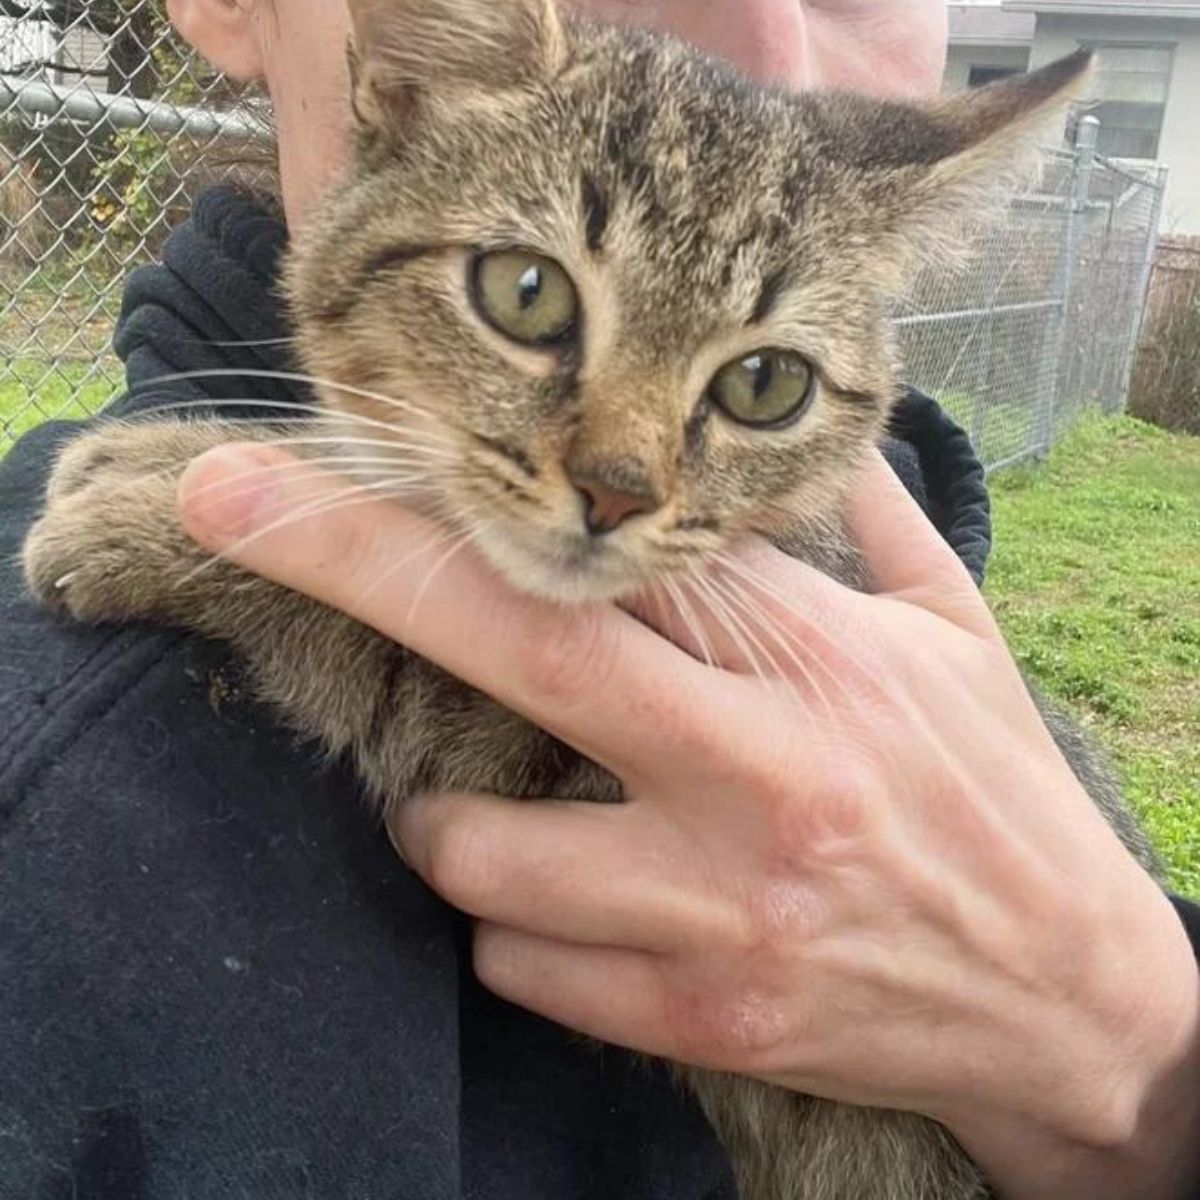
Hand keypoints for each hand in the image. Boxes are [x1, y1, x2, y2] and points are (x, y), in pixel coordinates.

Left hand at [178, 446, 1199, 1199]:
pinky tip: (569, 908)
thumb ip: (877, 520)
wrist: (1070, 1003)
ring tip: (490, 805)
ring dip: (441, 823)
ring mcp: (721, 908)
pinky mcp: (703, 1018)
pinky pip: (520, 969)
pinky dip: (508, 931)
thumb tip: (825, 429)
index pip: (615, 541)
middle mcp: (757, 774)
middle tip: (226, 502)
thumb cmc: (1001, 798)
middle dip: (352, 557)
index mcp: (816, 659)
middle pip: (520, 644)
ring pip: (477, 853)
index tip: (340, 447)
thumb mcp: (959, 638)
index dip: (466, 489)